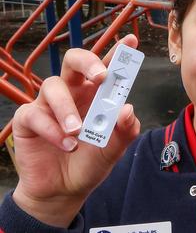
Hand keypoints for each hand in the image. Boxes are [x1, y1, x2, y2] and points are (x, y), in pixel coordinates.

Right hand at [11, 35, 140, 227]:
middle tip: (101, 76)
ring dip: (67, 108)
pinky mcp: (29, 120)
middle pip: (73, 60)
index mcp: (97, 94)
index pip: (107, 68)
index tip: (131, 41)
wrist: (65, 190)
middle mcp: (73, 93)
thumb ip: (126, 130)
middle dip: (87, 62)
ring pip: (52, 85)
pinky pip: (34, 113)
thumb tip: (128, 109)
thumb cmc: (91, 162)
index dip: (118, 53)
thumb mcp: (115, 149)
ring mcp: (48, 104)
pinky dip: (52, 130)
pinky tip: (67, 145)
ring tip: (79, 131)